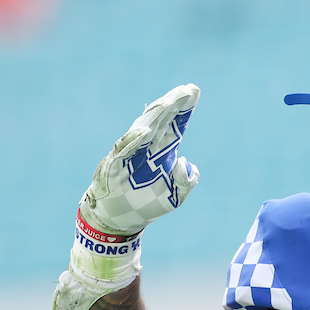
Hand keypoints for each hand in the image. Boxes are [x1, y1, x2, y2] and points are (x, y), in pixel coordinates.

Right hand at [80, 84, 200, 235]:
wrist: (120, 219)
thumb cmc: (147, 204)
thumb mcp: (176, 196)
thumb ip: (186, 181)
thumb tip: (184, 161)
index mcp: (162, 150)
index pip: (176, 125)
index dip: (184, 109)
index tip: (194, 90)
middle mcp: (147, 147)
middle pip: (162, 121)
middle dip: (174, 105)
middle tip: (188, 89)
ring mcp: (130, 153)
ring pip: (144, 129)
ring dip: (156, 116)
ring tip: (169, 102)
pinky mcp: (115, 165)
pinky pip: (124, 150)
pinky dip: (133, 141)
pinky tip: (145, 132)